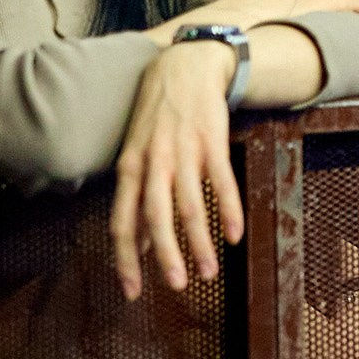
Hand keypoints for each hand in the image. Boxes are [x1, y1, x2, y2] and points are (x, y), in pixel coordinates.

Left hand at [111, 42, 243, 300]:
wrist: (184, 66)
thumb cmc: (158, 116)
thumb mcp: (138, 154)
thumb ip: (139, 199)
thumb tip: (139, 246)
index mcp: (129, 169)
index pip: (122, 223)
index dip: (125, 260)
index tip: (132, 293)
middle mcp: (153, 162)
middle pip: (155, 217)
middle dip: (166, 256)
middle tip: (177, 286)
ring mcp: (183, 151)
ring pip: (188, 204)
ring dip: (200, 241)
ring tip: (210, 271)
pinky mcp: (212, 140)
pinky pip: (220, 181)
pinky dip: (228, 209)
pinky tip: (235, 233)